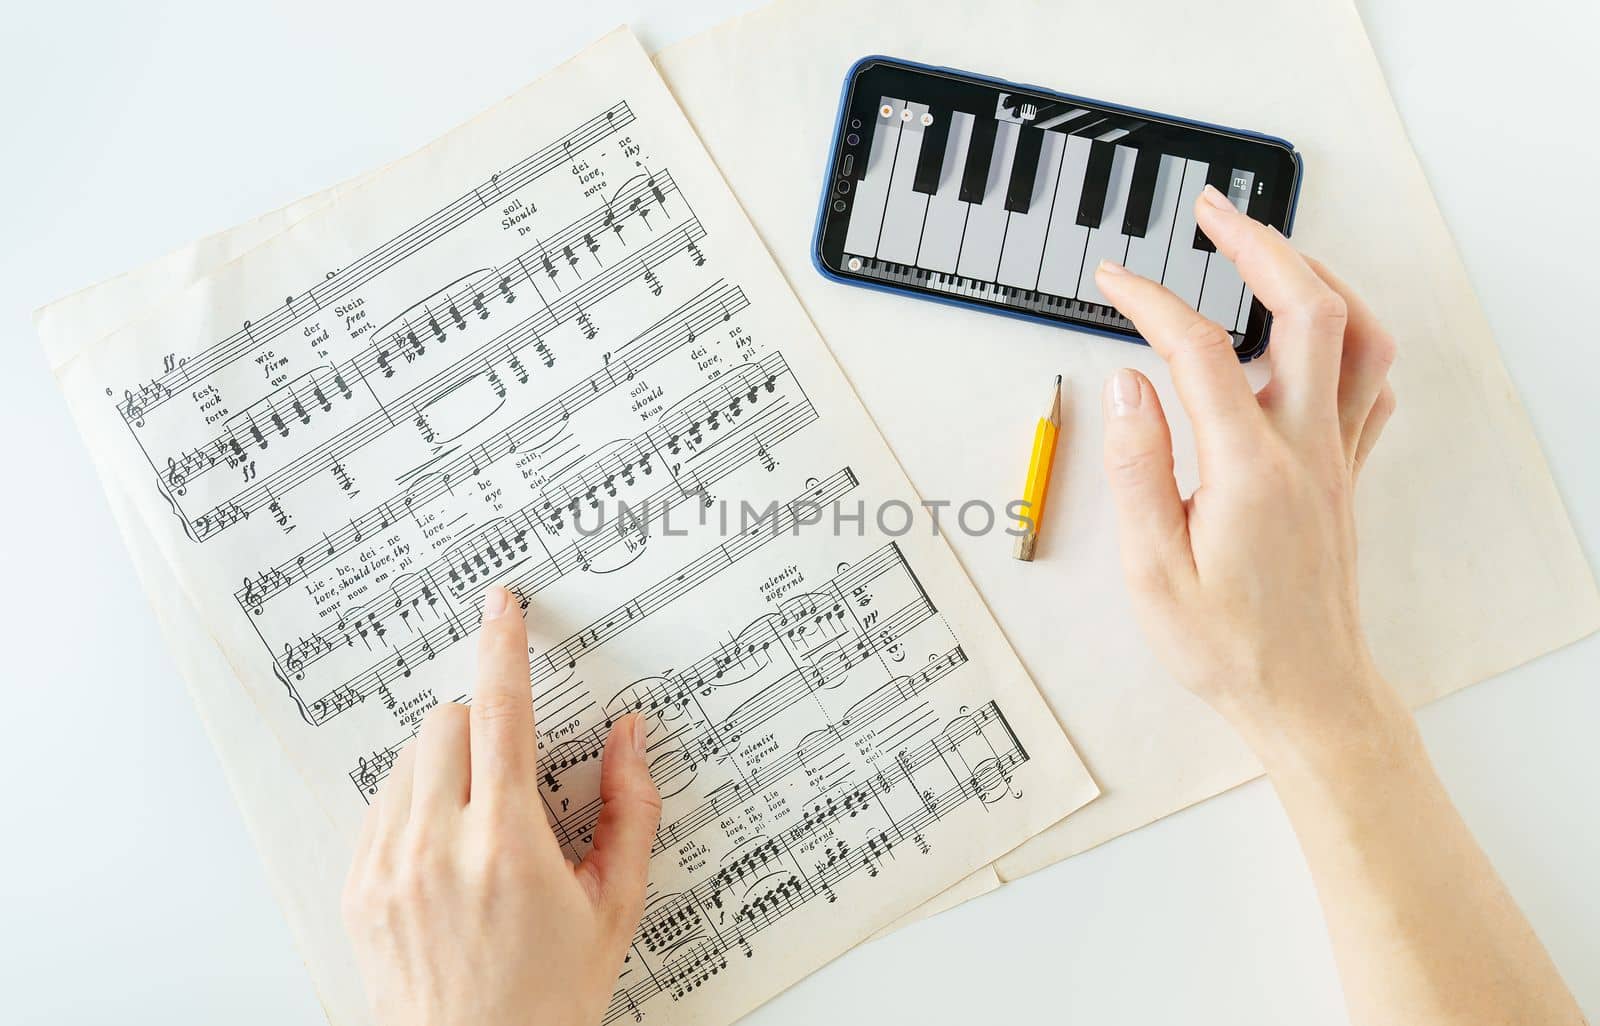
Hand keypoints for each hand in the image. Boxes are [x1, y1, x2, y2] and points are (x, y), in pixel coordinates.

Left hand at [342, 586, 660, 1025]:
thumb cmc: (550, 995)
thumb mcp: (614, 906)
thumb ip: (631, 810)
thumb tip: (629, 736)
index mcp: (509, 847)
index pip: (499, 714)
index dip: (502, 647)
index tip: (502, 606)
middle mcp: (439, 849)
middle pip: (445, 722)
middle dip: (481, 722)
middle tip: (512, 770)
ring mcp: (389, 869)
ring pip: (409, 758)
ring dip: (447, 761)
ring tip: (481, 821)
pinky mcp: (359, 887)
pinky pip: (380, 803)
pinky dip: (414, 801)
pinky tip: (447, 846)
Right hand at [1094, 185, 1402, 758]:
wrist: (1307, 695)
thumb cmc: (1229, 647)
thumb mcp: (1152, 570)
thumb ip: (1138, 468)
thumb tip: (1128, 385)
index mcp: (1249, 469)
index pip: (1201, 351)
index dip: (1152, 301)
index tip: (1116, 279)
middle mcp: (1306, 450)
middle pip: (1309, 309)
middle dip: (1260, 244)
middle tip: (1213, 212)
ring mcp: (1336, 459)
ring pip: (1360, 336)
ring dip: (1318, 277)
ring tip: (1269, 251)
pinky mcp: (1346, 476)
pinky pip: (1372, 385)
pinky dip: (1349, 339)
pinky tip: (1314, 336)